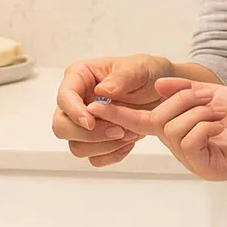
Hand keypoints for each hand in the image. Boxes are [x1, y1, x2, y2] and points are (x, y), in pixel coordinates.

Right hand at [51, 54, 173, 166]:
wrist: (164, 94)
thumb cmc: (147, 74)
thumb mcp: (139, 68)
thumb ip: (121, 77)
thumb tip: (101, 91)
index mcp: (80, 77)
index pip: (64, 97)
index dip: (73, 112)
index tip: (91, 122)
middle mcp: (77, 101)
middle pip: (61, 126)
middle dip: (88, 134)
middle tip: (118, 130)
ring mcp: (84, 123)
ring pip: (76, 146)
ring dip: (104, 145)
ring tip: (128, 133)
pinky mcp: (96, 141)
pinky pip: (94, 159)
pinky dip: (112, 154)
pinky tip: (129, 142)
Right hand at [89, 78, 226, 180]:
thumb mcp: (212, 93)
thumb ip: (183, 90)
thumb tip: (157, 88)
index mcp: (177, 129)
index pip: (139, 122)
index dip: (116, 113)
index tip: (93, 104)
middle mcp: (180, 148)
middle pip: (157, 120)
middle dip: (182, 101)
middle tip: (208, 100)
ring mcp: (192, 160)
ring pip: (173, 129)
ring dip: (198, 112)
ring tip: (218, 115)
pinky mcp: (205, 167)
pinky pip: (190, 140)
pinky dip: (205, 125)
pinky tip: (221, 128)